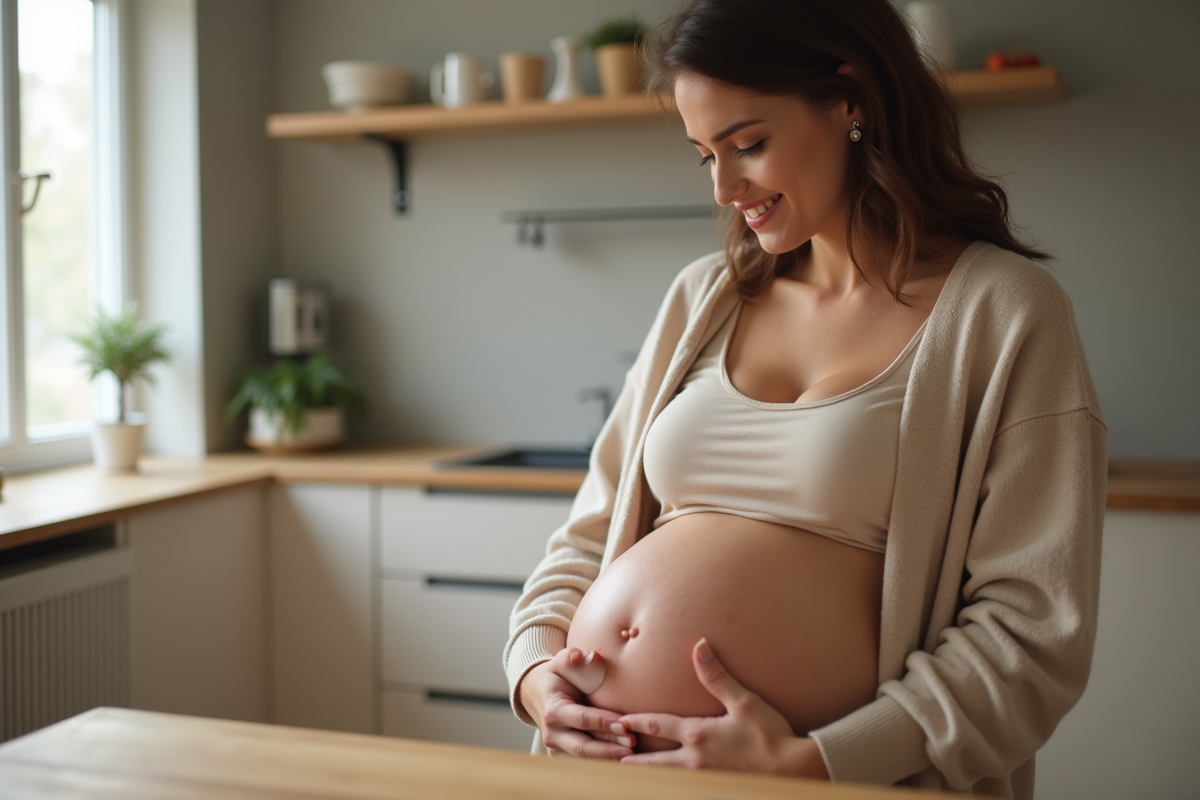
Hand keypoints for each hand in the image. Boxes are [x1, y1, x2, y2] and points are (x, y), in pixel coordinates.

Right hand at [518, 647, 634, 758]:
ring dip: (609, 756)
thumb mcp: (561, 662)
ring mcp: (556, 748)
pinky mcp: (562, 756)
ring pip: (585, 758)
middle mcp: (552, 734)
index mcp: (552, 711)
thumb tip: (593, 656)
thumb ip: (574, 657)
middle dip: (609, 747)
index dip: (603, 722)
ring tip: (634, 754)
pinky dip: (604, 761)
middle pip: (583, 747)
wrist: (536, 693)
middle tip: (633, 744)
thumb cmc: (556, 675)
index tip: (625, 724)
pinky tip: (624, 759)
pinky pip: (585, 761)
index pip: (582, 719)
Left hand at [618, 638, 829, 778]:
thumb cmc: (770, 734)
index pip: (659, 726)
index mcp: (698, 735)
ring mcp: (705, 777)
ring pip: (669, 776)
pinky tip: (670, 784)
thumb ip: (716, 675)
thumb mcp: (743, 701)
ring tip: (633, 774)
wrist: (794, 770)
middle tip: (614, 758)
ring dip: (650, 774)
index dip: (638, 722)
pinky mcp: (717, 787)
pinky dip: (674, 784)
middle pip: (656, 759)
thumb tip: (699, 646)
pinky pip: (688, 786)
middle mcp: (696, 759)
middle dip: (634, 758)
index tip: (619, 720)